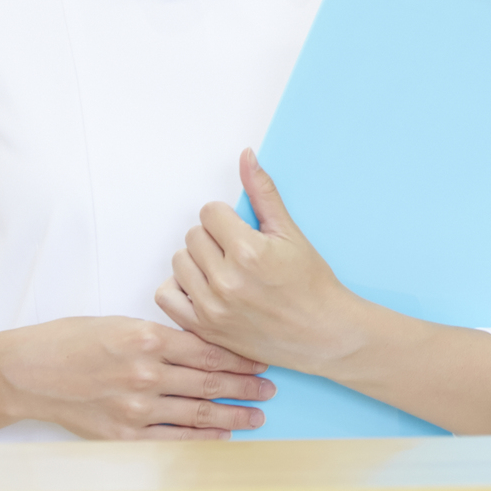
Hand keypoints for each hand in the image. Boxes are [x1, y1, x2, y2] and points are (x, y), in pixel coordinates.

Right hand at [0, 315, 274, 441]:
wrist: (26, 373)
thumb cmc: (70, 341)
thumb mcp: (118, 323)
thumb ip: (159, 336)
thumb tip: (201, 344)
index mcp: (146, 337)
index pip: (208, 347)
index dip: (240, 355)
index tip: (262, 356)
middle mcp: (145, 373)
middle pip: (210, 380)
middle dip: (246, 384)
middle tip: (272, 386)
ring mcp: (135, 406)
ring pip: (198, 412)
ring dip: (233, 414)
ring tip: (258, 414)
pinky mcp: (122, 434)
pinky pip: (172, 439)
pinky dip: (201, 440)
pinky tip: (224, 438)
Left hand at [155, 149, 490, 434]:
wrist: (323, 334)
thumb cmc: (312, 285)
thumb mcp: (291, 234)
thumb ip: (263, 193)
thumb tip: (246, 156)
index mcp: (248, 251)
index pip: (210, 213)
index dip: (226, 218)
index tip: (240, 230)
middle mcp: (226, 280)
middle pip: (193, 236)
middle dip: (213, 238)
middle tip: (235, 251)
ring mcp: (212, 307)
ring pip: (179, 262)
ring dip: (197, 261)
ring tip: (222, 269)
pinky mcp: (204, 328)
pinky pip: (167, 296)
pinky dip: (180, 288)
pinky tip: (203, 288)